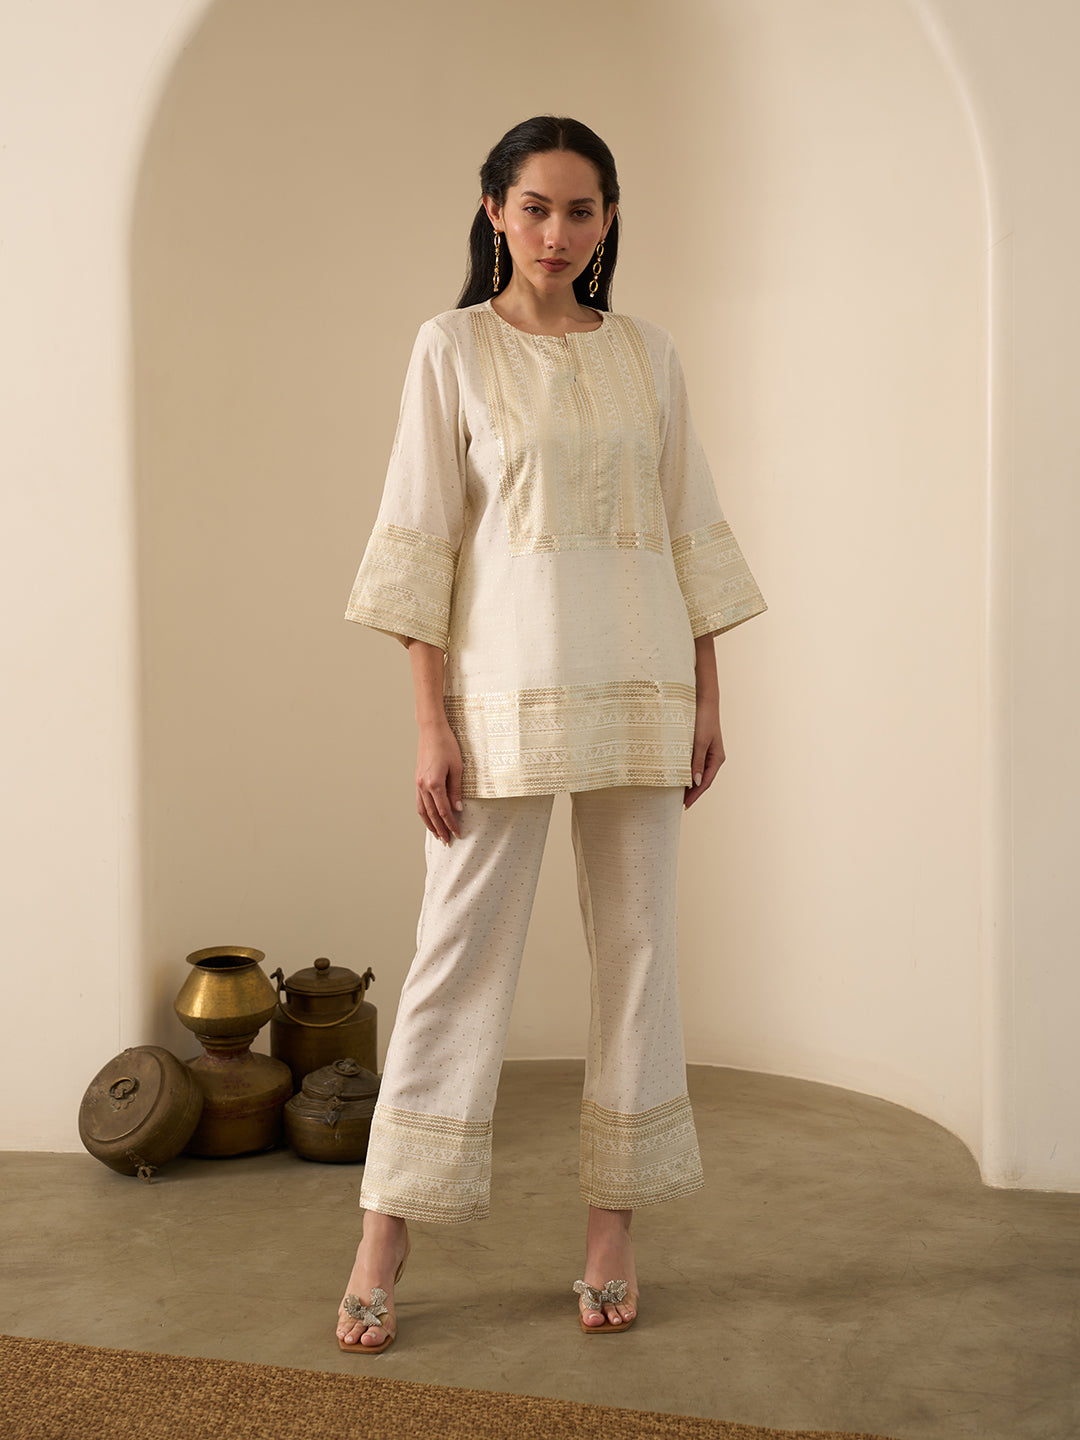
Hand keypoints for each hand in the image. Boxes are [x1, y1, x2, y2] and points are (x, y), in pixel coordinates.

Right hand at [415, 720, 463, 841]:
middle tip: (446, 841)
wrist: (431, 730)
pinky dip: (424, 813)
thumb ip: (456, 789)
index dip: (451, 824)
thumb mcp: (457, 768)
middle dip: (439, 829)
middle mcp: (423, 786)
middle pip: (432, 814)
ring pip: (422, 810)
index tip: (457, 833)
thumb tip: (458, 808)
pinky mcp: (417, 780)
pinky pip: (419, 801)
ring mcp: (418, 783)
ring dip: (429, 824)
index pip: (444, 810)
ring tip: (436, 834)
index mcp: (434, 784)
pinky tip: (429, 817)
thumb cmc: (446, 745)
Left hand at [685, 634, 723, 809]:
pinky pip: (692, 763)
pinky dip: (685, 771)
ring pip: (696, 772)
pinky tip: (675, 774)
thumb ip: (696, 762)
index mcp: (716, 758)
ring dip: (687, 782)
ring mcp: (706, 751)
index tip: (684, 806)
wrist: (704, 699)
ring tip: (674, 793)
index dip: (695, 795)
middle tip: (677, 804)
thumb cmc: (703, 719)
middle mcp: (712, 757)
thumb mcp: (698, 741)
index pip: (705, 782)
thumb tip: (695, 782)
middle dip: (691, 792)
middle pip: (701, 780)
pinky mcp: (698, 745)